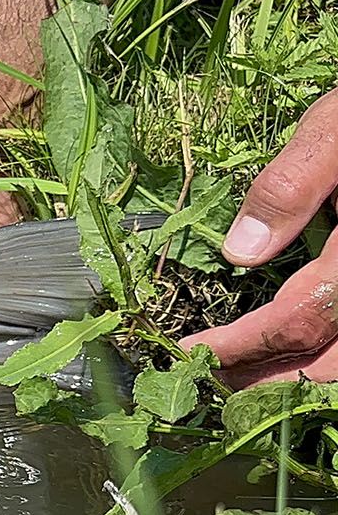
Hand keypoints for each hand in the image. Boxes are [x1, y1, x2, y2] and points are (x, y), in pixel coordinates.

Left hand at [181, 89, 337, 385]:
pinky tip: (296, 351)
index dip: (242, 346)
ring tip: (249, 375)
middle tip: (215, 379)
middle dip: (270, 381)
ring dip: (302, 380)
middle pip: (334, 367)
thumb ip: (291, 188)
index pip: (300, 322)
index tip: (191, 352)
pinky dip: (331, 357)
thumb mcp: (336, 132)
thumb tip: (240, 253)